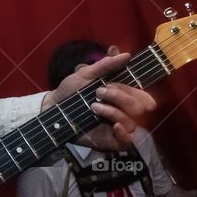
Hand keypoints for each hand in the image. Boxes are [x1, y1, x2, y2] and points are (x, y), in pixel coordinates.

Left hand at [41, 52, 155, 150]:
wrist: (54, 107)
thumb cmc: (71, 90)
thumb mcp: (86, 74)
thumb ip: (106, 65)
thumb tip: (126, 55)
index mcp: (122, 96)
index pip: (142, 96)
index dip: (135, 91)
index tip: (112, 84)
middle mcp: (123, 112)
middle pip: (139, 108)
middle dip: (120, 97)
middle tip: (98, 92)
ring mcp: (118, 127)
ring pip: (132, 123)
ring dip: (114, 112)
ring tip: (93, 106)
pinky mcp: (111, 141)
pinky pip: (127, 141)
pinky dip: (123, 133)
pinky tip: (114, 126)